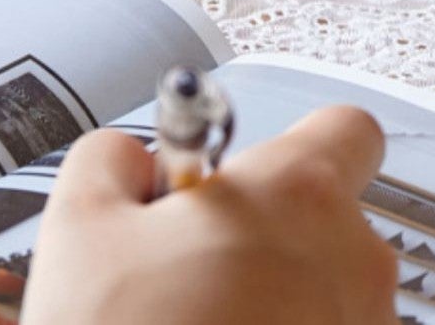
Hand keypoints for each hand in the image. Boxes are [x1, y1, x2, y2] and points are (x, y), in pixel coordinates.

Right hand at [23, 107, 397, 324]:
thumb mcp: (79, 229)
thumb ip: (113, 159)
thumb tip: (131, 159)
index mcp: (299, 195)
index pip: (348, 132)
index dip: (295, 148)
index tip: (248, 181)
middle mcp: (355, 260)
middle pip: (329, 221)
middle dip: (269, 238)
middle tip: (193, 274)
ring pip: (329, 292)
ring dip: (278, 302)